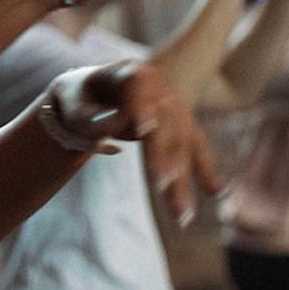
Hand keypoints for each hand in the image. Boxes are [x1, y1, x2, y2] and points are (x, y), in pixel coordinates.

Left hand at [76, 61, 219, 227]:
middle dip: (164, 156)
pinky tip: (216, 192)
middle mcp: (160, 89)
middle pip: (165, 123)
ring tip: (182, 215)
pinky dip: (204, 170)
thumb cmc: (78, 97)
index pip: (138, 89)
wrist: (95, 89)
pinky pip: (195, 148)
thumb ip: (86, 117)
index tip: (143, 130)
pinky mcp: (182, 125)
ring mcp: (175, 107)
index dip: (142, 108)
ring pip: (182, 143)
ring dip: (183, 179)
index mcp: (131, 74)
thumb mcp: (72, 102)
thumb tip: (105, 131)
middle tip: (161, 185)